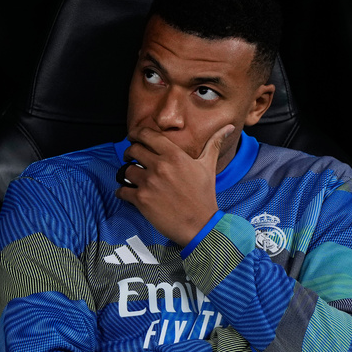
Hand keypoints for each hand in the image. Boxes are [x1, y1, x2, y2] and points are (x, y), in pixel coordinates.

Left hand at [115, 125, 234, 246]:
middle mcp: (160, 166)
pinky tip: (126, 192)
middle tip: (129, 157)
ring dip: (126, 173)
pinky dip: (122, 191)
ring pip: (126, 170)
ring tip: (132, 177)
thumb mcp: (208, 166)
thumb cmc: (204, 196)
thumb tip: (228, 127)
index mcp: (175, 155)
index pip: (148, 135)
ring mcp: (149, 183)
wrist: (200, 224)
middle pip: (133, 150)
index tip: (133, 136)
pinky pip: (122, 190)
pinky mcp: (141, 199)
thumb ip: (214, 143)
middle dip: (129, 152)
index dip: (137, 133)